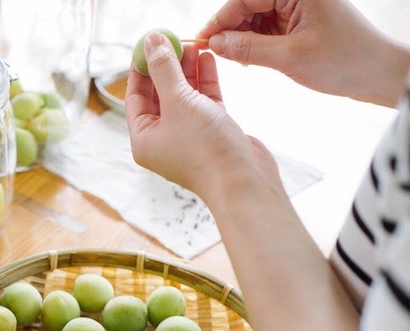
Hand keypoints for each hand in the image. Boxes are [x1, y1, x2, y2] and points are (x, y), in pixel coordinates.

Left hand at [125, 32, 277, 202]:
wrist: (242, 180)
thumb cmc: (204, 149)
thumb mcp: (178, 102)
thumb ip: (164, 70)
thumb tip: (151, 43)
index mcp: (143, 139)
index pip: (135, 97)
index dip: (140, 69)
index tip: (148, 44)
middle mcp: (163, 139)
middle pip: (159, 95)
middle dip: (166, 67)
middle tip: (173, 40)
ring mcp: (188, 136)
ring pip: (183, 96)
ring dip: (187, 70)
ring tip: (192, 44)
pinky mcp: (212, 132)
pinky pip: (203, 102)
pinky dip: (204, 81)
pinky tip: (206, 59)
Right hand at [198, 0, 409, 106]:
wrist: (377, 74)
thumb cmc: (343, 61)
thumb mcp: (289, 57)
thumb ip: (248, 48)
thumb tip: (214, 43)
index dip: (220, 19)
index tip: (202, 41)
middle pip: (248, 5)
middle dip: (229, 29)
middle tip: (213, 54)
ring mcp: (298, 6)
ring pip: (254, 17)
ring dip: (241, 38)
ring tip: (236, 61)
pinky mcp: (299, 21)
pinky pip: (266, 28)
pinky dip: (254, 43)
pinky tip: (248, 59)